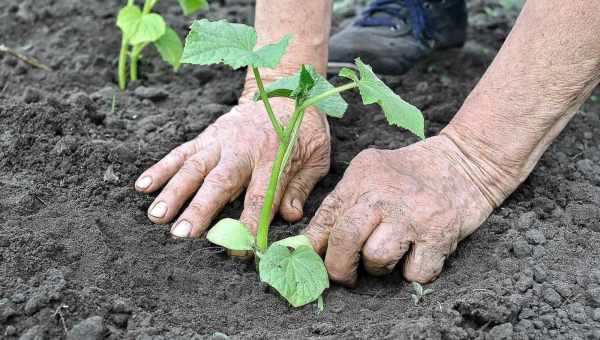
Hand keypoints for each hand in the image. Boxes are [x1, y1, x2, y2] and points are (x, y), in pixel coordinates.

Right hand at [135, 97, 329, 237]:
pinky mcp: (206, 136)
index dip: (250, 224)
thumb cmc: (302, 129)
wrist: (284, 90)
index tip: (240, 250)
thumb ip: (301, 186)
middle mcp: (243, 149)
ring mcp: (220, 141)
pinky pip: (181, 152)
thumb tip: (291, 217)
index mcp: (274, 157)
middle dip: (199, 209)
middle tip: (181, 234)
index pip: (260, 196)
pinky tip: (142, 186)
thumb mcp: (316, 156)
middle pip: (219, 182)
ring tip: (156, 216)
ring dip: (173, 192)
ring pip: (193, 167)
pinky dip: (161, 168)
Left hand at [303, 135, 494, 285]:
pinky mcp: (440, 235)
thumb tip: (309, 244)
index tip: (312, 262)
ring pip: (376, 259)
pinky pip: (414, 274)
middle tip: (345, 274)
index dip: (313, 247)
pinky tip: (417, 254)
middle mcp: (384, 195)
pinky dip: (413, 273)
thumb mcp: (370, 175)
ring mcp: (413, 215)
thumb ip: (341, 204)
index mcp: (361, 179)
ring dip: (379, 268)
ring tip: (390, 253)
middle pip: (346, 240)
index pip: (325, 218)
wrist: (465, 163)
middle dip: (339, 267)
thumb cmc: (410, 175)